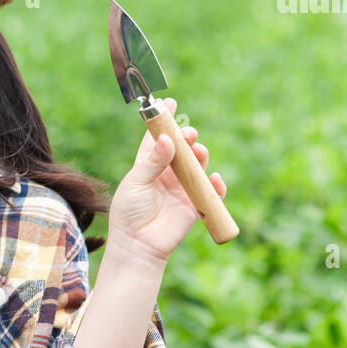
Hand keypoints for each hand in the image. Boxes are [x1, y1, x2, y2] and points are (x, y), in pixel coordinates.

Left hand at [106, 97, 227, 264]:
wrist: (138, 244)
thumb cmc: (129, 212)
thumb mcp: (137, 182)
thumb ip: (153, 161)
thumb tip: (167, 139)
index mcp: (147, 166)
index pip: (156, 139)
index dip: (163, 122)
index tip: (169, 103)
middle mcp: (165, 175)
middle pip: (181, 150)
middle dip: (186, 138)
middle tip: (189, 134)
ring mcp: (181, 189)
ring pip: (197, 166)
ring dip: (200, 156)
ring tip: (198, 152)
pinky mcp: (194, 205)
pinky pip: (210, 192)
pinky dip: (216, 185)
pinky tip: (215, 179)